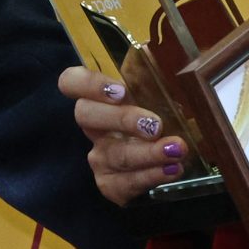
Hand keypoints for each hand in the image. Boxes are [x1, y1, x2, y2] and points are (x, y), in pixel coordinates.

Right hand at [58, 66, 188, 206]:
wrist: (166, 161)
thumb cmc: (162, 118)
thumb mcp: (158, 96)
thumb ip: (155, 81)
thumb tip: (170, 64)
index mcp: (100, 98)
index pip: (72, 82)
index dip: (89, 84)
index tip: (121, 91)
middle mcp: (93, 126)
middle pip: (86, 115)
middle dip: (121, 119)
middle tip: (154, 125)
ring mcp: (99, 156)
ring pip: (113, 154)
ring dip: (147, 153)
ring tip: (176, 150)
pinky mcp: (110, 184)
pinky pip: (125, 182)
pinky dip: (151, 176)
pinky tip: (171, 169)